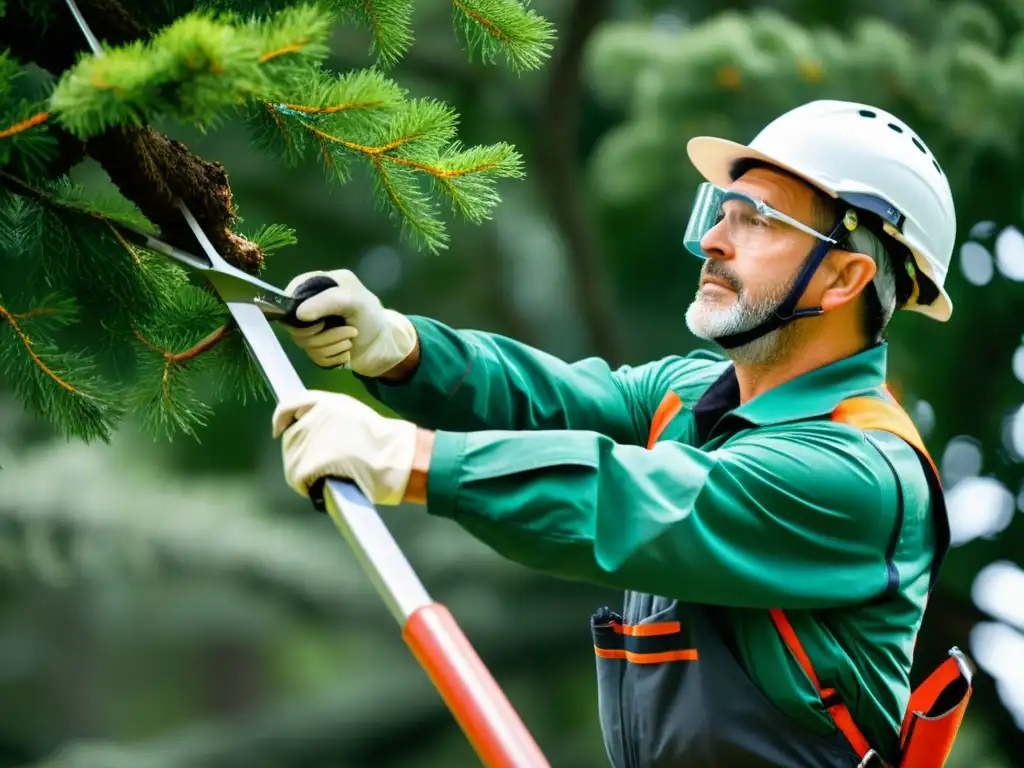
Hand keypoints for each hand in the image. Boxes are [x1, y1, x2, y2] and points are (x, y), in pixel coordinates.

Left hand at [272, 390, 417, 504]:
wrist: (393, 457)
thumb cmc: (383, 442)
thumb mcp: (354, 414)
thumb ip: (330, 417)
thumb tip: (311, 432)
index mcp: (326, 402)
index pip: (290, 404)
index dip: (281, 417)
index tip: (278, 429)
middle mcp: (313, 416)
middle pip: (290, 437)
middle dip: (298, 451)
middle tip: (317, 465)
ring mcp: (308, 439)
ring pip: (292, 459)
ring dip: (303, 471)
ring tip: (325, 477)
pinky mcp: (306, 463)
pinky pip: (296, 477)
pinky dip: (305, 486)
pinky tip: (320, 487)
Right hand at [284, 269, 417, 377]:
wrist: (382, 344)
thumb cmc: (370, 316)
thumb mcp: (355, 301)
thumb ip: (328, 301)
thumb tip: (299, 314)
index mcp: (315, 285)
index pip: (288, 298)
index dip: (300, 314)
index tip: (320, 322)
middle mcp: (308, 306)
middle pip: (295, 326)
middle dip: (325, 334)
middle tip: (349, 330)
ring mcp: (310, 328)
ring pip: (305, 345)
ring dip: (334, 345)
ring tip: (351, 337)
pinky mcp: (315, 347)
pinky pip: (314, 357)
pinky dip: (334, 356)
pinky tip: (346, 349)